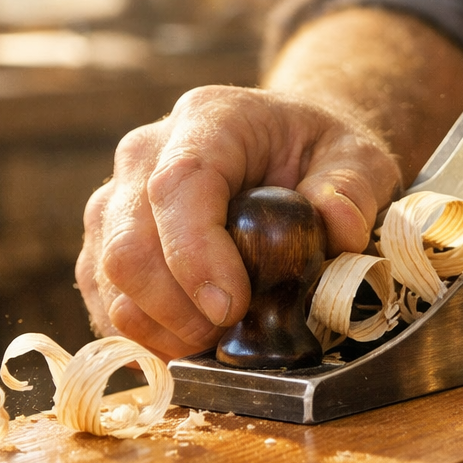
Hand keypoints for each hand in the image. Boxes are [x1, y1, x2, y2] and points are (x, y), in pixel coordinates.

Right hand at [77, 86, 400, 359]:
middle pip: (128, 243)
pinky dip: (140, 333)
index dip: (195, 255)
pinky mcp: (108, 239)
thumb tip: (339, 229)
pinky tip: (188, 342)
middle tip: (231, 335)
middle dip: (175, 308)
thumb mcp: (359, 158)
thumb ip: (354, 189)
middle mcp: (146, 153)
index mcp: (209, 120)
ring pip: (106, 275)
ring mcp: (118, 197)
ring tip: (217, 340)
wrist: (288, 147)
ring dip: (157, 327)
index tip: (231, 307)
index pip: (177, 186)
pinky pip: (102, 296)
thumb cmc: (319, 152)